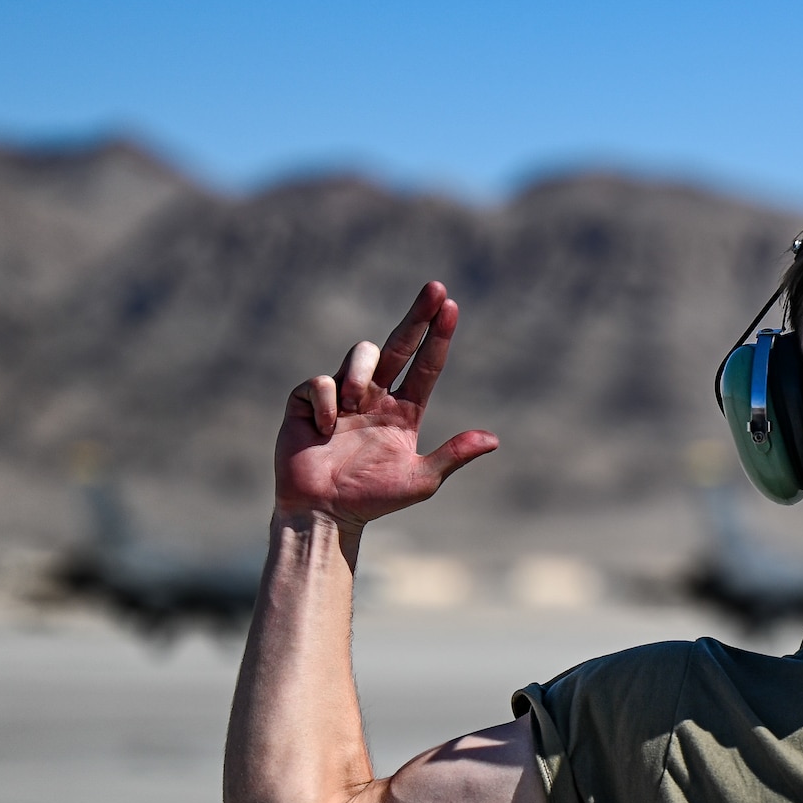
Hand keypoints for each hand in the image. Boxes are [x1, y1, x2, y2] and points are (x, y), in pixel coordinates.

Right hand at [274, 281, 498, 530]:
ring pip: (361, 356)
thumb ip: (453, 455)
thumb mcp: (421, 479)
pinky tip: (325, 430)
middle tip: (436, 287)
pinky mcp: (308, 402)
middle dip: (418, 315)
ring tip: (356, 403)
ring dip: (362, 372)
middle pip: (399, 344)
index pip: (426, 366)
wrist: (324, 514)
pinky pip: (320, 382)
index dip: (438, 337)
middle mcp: (376, 397)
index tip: (451, 306)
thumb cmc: (373, 499)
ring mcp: (343, 397)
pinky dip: (326, 402)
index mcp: (404, 411)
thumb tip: (494, 439)